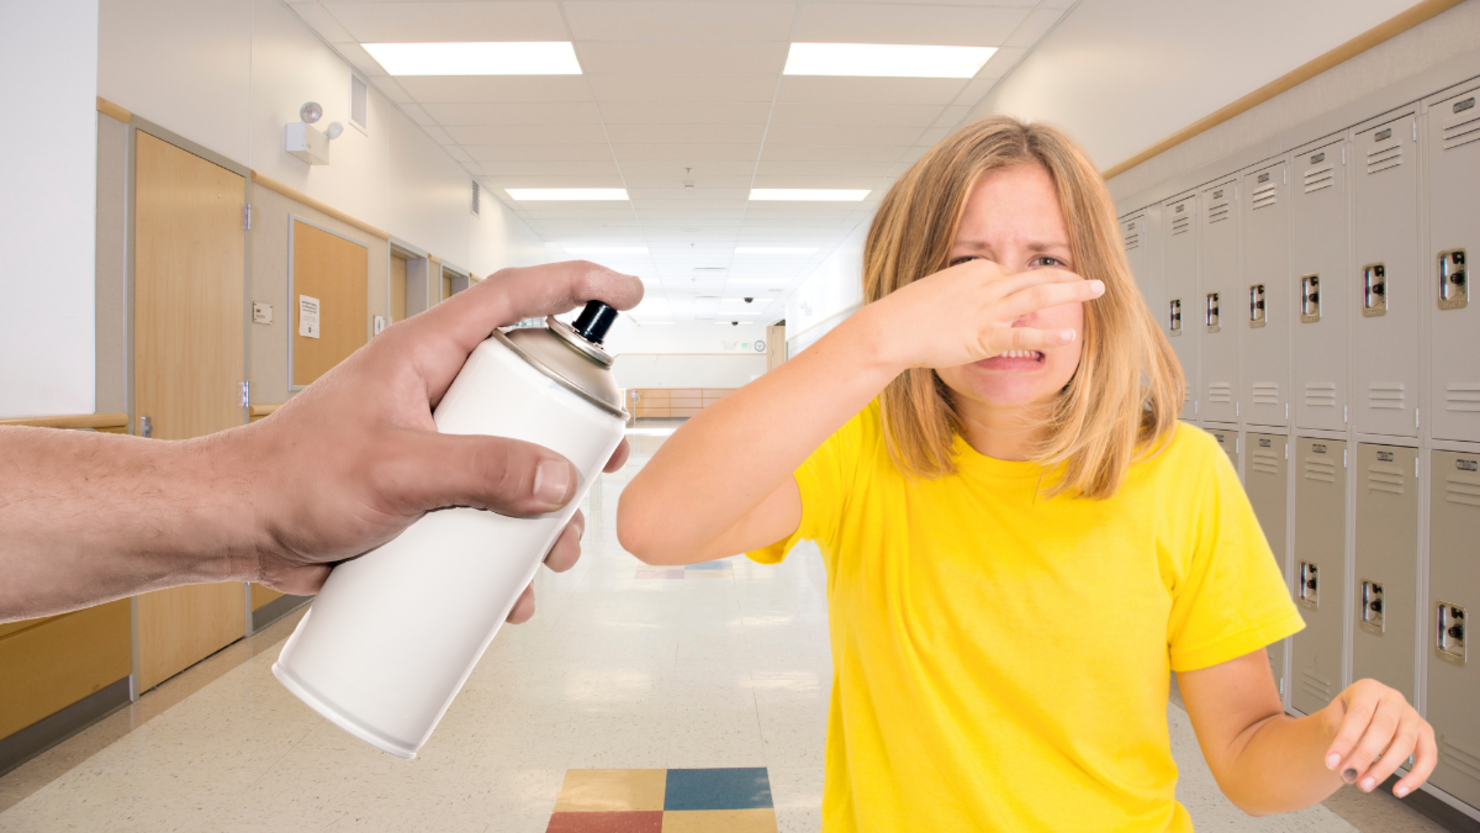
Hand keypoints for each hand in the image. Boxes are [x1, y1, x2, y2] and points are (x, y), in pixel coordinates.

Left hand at [230, 261, 642, 622]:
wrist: (235, 528)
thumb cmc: (289, 477)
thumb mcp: (397, 470)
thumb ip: (480, 470)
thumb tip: (558, 482)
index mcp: (426, 355)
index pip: (513, 298)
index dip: (576, 285)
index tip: (626, 291)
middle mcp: (436, 392)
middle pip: (529, 393)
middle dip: (574, 433)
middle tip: (603, 461)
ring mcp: (431, 444)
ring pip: (513, 460)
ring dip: (543, 508)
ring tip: (553, 551)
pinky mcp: (422, 493)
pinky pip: (482, 508)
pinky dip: (505, 546)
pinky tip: (511, 586)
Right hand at [860, 258, 1104, 371]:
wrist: (891, 327)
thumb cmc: (907, 313)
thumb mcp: (939, 293)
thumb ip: (964, 295)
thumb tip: (976, 307)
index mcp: (977, 271)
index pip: (1015, 275)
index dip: (1040, 282)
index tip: (1058, 286)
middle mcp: (987, 284)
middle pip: (1038, 277)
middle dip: (1071, 277)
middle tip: (1096, 279)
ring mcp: (988, 309)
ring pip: (1039, 296)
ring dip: (1073, 293)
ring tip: (1098, 292)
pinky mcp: (983, 335)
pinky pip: (1022, 334)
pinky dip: (1047, 334)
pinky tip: (1068, 335)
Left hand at [1319, 678, 1435, 797]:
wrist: (1360, 716)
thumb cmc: (1346, 714)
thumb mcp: (1334, 715)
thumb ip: (1337, 729)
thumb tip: (1343, 751)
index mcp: (1369, 689)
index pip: (1358, 715)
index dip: (1345, 741)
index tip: (1332, 762)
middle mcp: (1393, 699)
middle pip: (1383, 729)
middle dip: (1364, 757)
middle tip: (1348, 775)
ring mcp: (1412, 715)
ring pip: (1405, 744)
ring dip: (1385, 769)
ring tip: (1365, 784)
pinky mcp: (1425, 733)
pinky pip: (1428, 757)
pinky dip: (1416, 777)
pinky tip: (1400, 789)